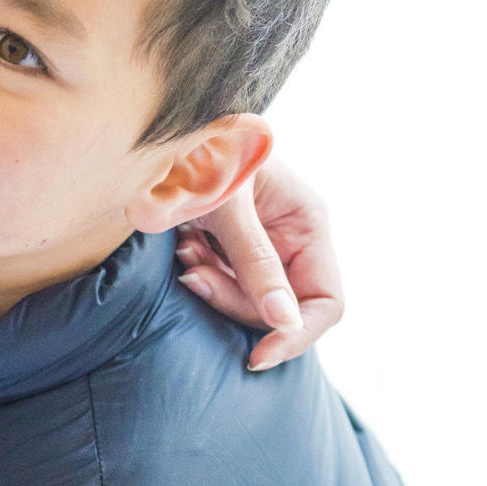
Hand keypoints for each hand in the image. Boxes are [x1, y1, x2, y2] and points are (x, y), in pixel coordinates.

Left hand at [175, 158, 343, 371]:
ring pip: (248, 301)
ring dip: (213, 286)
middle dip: (235, 301)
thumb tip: (283, 320)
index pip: (326, 301)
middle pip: (280, 308)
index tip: (257, 355)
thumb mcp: (226, 205)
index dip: (298, 335)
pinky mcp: (231, 247)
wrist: (160, 129)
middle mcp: (292, 238)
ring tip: (186, 248)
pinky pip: (224, 284)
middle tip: (192, 273)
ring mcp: (263, 244)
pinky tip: (184, 246)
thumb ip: (253, 260)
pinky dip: (201, 274)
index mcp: (308, 223)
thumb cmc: (200, 149)